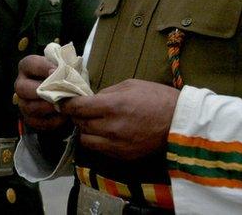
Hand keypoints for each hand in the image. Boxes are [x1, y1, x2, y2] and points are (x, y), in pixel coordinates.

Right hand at [15, 55, 68, 132]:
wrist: (66, 93)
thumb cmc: (64, 76)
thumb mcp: (64, 67)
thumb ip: (64, 67)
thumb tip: (66, 72)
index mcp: (27, 66)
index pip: (30, 64)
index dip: (43, 67)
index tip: (57, 71)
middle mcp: (21, 84)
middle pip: (22, 88)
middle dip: (41, 91)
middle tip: (58, 92)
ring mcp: (23, 102)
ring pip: (29, 107)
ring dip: (48, 107)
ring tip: (64, 105)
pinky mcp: (29, 118)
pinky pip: (37, 122)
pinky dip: (52, 121)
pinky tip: (63, 116)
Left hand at [60, 79, 178, 159]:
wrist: (179, 122)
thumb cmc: (156, 98)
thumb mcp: (130, 85)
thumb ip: (107, 92)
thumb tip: (90, 98)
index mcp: (112, 106)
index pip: (78, 107)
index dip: (66, 104)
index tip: (62, 101)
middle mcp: (111, 128)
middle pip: (80, 124)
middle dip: (76, 116)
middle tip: (80, 109)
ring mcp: (116, 145)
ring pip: (86, 140)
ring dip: (85, 130)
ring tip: (92, 122)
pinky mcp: (123, 156)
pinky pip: (100, 150)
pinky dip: (98, 141)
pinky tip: (105, 132)